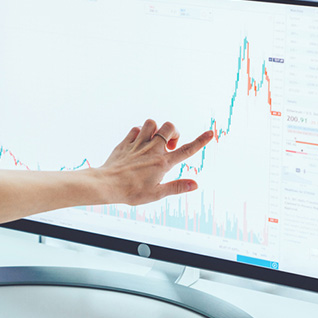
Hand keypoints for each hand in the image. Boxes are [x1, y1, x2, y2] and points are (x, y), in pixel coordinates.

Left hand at [98, 119, 212, 205]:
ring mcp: (138, 144)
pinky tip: (138, 143)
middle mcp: (152, 150)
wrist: (107, 184)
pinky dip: (139, 133)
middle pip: (169, 127)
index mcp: (163, 163)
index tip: (210, 133)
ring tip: (153, 141)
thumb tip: (195, 185)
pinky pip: (135, 129)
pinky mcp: (126, 143)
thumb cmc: (131, 192)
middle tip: (169, 145)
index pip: (186, 150)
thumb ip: (176, 187)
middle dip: (174, 131)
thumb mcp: (156, 193)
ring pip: (152, 123)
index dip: (200, 141)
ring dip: (156, 129)